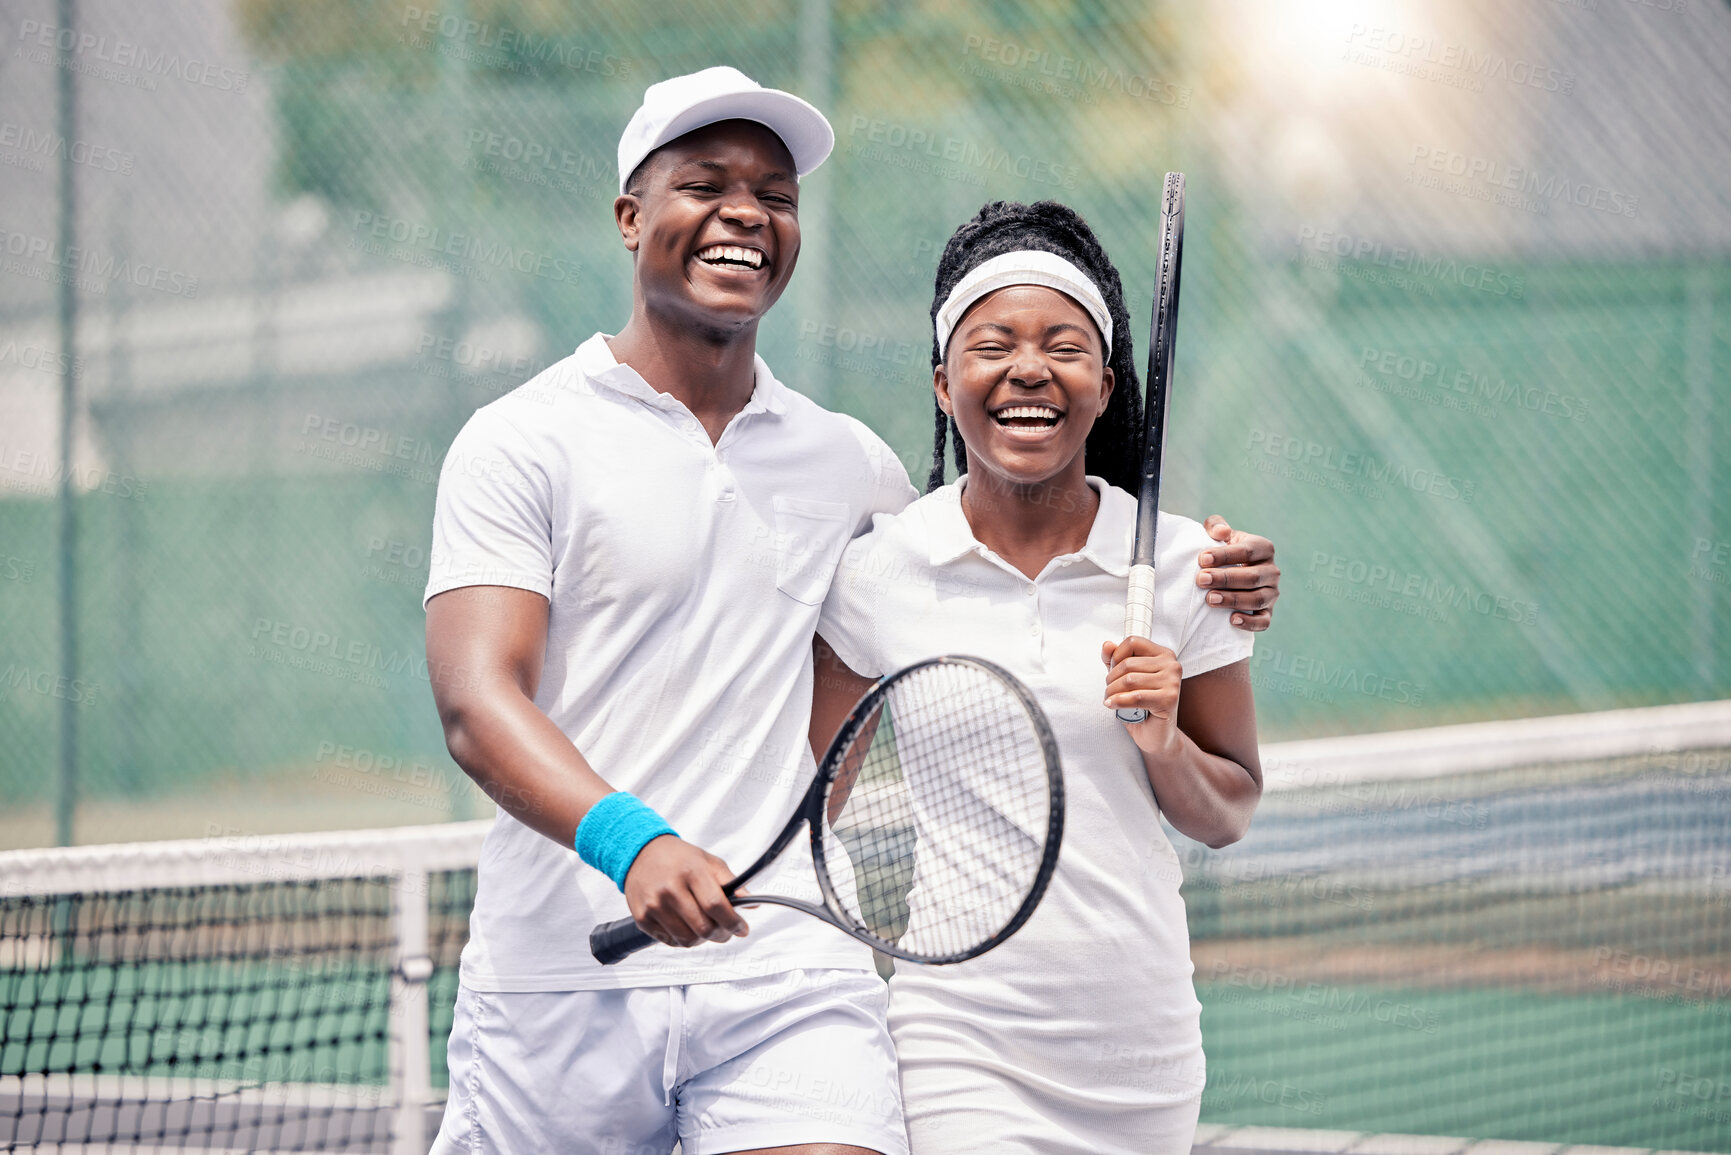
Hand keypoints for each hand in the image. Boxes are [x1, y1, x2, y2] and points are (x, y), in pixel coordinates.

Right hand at [622, 836, 748, 948]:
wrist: (642, 853)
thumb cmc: (679, 858)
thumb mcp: (709, 862)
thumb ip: (732, 883)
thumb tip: (752, 903)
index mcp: (691, 872)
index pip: (716, 906)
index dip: (733, 922)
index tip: (742, 929)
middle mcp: (670, 889)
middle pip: (703, 928)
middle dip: (721, 935)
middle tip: (726, 932)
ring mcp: (654, 905)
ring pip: (687, 940)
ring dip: (703, 940)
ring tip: (706, 929)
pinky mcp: (642, 917)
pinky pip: (670, 942)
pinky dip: (683, 940)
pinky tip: (687, 927)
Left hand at [1102, 637, 1181, 755]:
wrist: (1158, 736)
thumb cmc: (1142, 706)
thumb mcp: (1126, 679)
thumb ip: (1115, 660)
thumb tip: (1107, 645)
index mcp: (1163, 654)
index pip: (1133, 642)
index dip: (1116, 656)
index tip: (1112, 671)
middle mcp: (1172, 665)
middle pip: (1128, 663)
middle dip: (1111, 679)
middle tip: (1108, 691)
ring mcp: (1173, 682)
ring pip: (1129, 680)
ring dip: (1112, 691)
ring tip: (1110, 699)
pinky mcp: (1169, 699)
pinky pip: (1135, 697)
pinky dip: (1119, 701)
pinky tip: (1112, 705)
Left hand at [1197, 515, 1280, 631]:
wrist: (1230, 573)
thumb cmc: (1223, 550)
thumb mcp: (1219, 534)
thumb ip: (1216, 525)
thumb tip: (1221, 532)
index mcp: (1263, 548)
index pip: (1247, 551)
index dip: (1225, 555)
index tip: (1202, 559)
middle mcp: (1272, 571)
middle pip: (1252, 577)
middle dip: (1225, 579)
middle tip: (1200, 580)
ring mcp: (1272, 593)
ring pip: (1258, 599)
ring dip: (1233, 600)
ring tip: (1210, 599)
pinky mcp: (1268, 612)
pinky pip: (1264, 621)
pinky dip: (1250, 622)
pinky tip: (1232, 620)